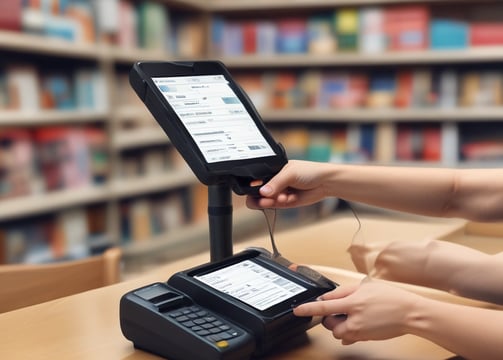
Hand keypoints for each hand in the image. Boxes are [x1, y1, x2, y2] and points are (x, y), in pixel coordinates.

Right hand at [246, 160, 334, 208]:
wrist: (326, 183)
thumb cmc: (310, 171)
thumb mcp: (290, 173)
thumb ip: (275, 183)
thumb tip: (262, 192)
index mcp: (273, 170)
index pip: (256, 178)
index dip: (253, 185)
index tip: (255, 190)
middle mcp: (274, 181)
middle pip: (258, 191)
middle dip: (261, 196)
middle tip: (265, 199)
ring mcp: (279, 192)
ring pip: (266, 200)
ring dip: (270, 201)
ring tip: (281, 198)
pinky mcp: (285, 202)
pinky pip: (275, 206)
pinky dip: (279, 204)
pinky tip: (287, 199)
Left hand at [293, 279, 419, 344]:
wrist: (410, 313)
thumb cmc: (391, 298)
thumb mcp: (365, 286)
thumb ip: (344, 291)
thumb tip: (329, 297)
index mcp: (353, 303)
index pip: (325, 307)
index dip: (309, 309)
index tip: (298, 310)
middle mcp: (355, 320)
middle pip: (329, 324)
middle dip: (330, 317)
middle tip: (341, 307)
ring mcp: (360, 331)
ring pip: (338, 333)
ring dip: (339, 325)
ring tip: (352, 314)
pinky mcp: (365, 338)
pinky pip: (349, 338)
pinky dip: (349, 332)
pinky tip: (358, 322)